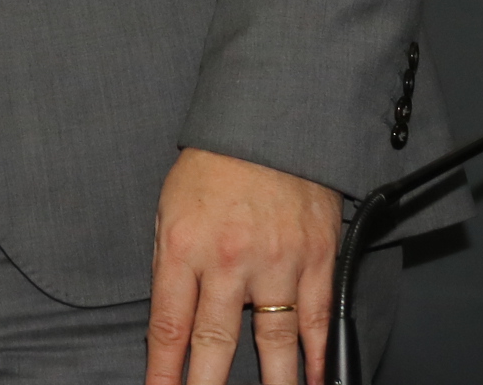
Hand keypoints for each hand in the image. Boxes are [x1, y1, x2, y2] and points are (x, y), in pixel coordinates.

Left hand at [147, 147, 341, 384]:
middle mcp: (228, 260)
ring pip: (273, 341)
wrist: (268, 124)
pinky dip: (316, 357)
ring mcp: (276, 262)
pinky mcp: (315, 259)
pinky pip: (317, 320)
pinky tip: (313, 380)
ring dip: (272, 383)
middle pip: (216, 342)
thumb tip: (169, 324)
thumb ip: (169, 267)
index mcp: (184, 247)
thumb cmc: (212, 167)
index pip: (169, 326)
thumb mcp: (169, 209)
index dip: (164, 371)